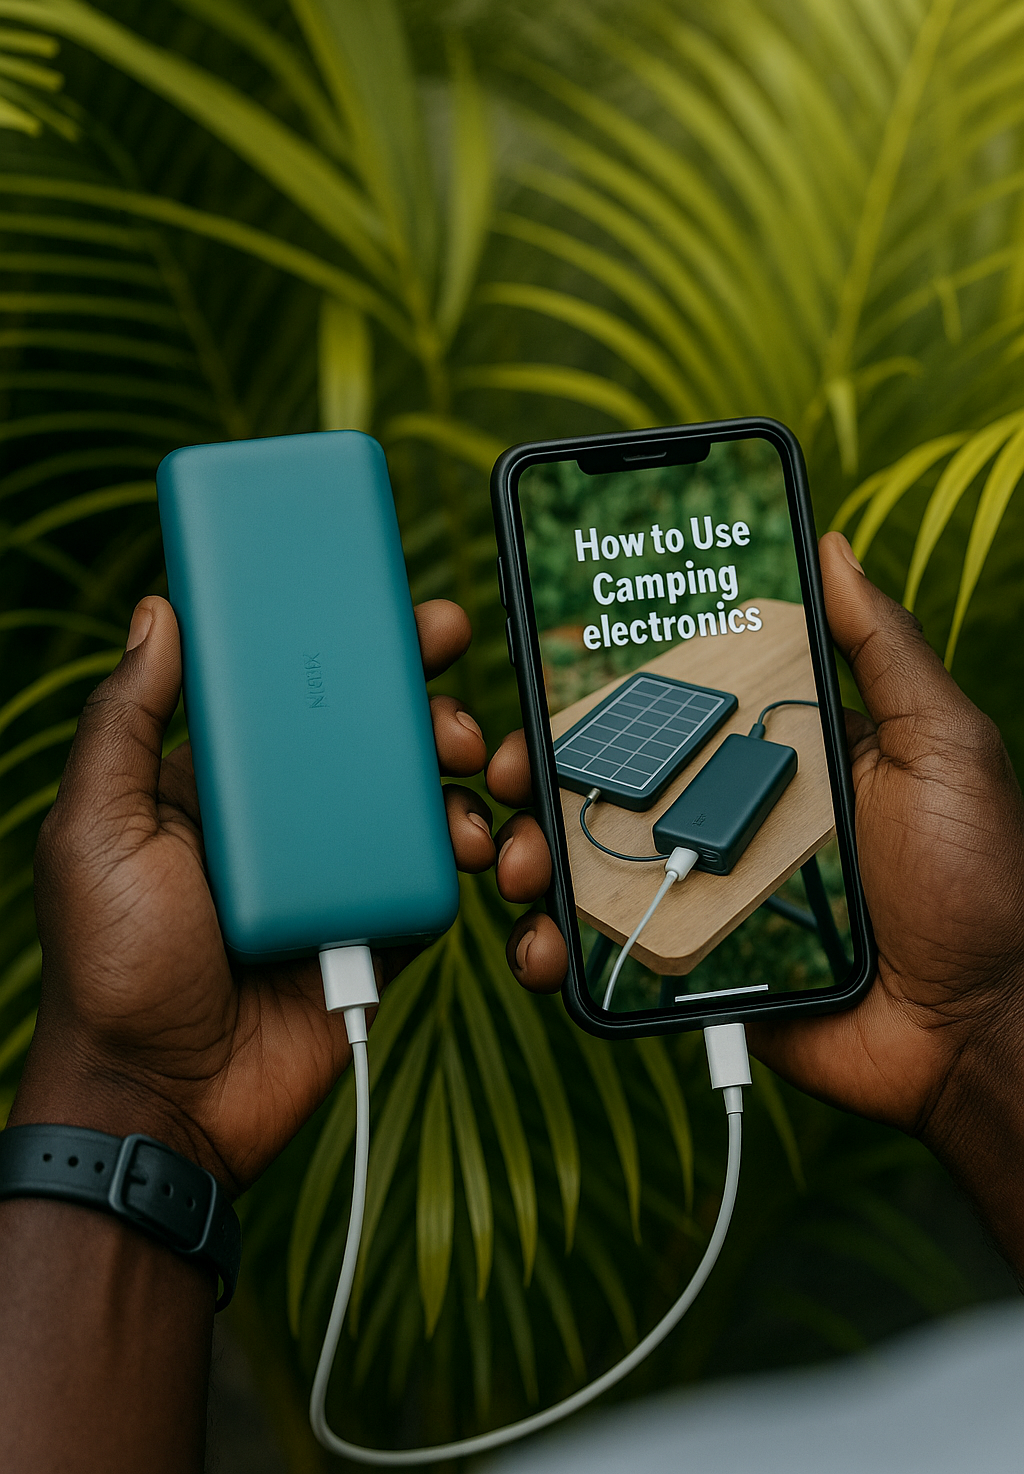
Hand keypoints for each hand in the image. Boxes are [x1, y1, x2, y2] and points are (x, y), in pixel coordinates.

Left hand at [13, 596, 495, 1195]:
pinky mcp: (377, 929)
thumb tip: (158, 613)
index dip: (350, 647)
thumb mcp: (96, 830)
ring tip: (471, 773)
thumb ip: (125, 722)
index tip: (405, 615)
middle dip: (427, 705)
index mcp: (224, 783)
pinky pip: (435, 877)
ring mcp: (337, 874)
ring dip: (459, 775)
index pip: (296, 694)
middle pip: (373, 738)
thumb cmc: (111, 966)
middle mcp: (287, 820)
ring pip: (418, 800)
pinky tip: (473, 846)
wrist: (164, 1101)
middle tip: (451, 708)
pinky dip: (467, 854)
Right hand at [488, 534, 1023, 1255]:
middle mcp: (734, 819)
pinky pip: (612, 955)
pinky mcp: (697, 970)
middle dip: (542, 777)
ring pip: (595, 867)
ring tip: (520, 865)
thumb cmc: (980, 880)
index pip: (676, 713)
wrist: (979, 1029)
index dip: (604, 699)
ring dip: (534, 858)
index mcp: (779, 757)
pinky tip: (545, 946)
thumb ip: (884, 650)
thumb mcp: (941, 744)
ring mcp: (709, 896)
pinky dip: (560, 951)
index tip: (545, 686)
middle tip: (506, 776)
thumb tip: (833, 548)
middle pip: (615, 786)